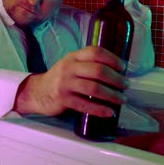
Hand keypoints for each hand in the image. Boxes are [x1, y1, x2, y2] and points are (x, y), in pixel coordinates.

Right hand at [13, 46, 129, 116]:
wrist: (37, 92)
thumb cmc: (60, 78)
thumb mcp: (71, 65)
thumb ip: (88, 64)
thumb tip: (117, 71)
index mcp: (74, 56)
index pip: (95, 52)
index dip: (112, 58)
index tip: (123, 67)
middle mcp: (69, 67)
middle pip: (98, 70)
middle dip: (116, 78)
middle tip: (126, 85)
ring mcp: (65, 83)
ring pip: (93, 88)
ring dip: (112, 95)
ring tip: (121, 99)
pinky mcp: (63, 99)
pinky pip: (85, 104)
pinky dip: (99, 109)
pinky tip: (109, 112)